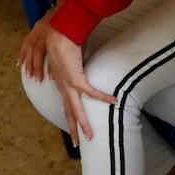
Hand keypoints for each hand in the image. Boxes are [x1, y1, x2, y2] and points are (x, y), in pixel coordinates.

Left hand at [17, 0, 115, 146]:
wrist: (60, 31)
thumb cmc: (64, 40)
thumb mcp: (66, 57)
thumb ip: (67, 67)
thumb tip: (67, 70)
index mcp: (61, 82)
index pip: (67, 103)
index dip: (71, 116)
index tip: (74, 127)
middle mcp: (63, 85)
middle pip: (69, 111)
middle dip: (74, 128)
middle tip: (78, 144)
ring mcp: (68, 83)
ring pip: (76, 108)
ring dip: (83, 123)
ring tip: (90, 136)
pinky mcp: (75, 77)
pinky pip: (91, 91)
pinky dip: (102, 97)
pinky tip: (114, 101)